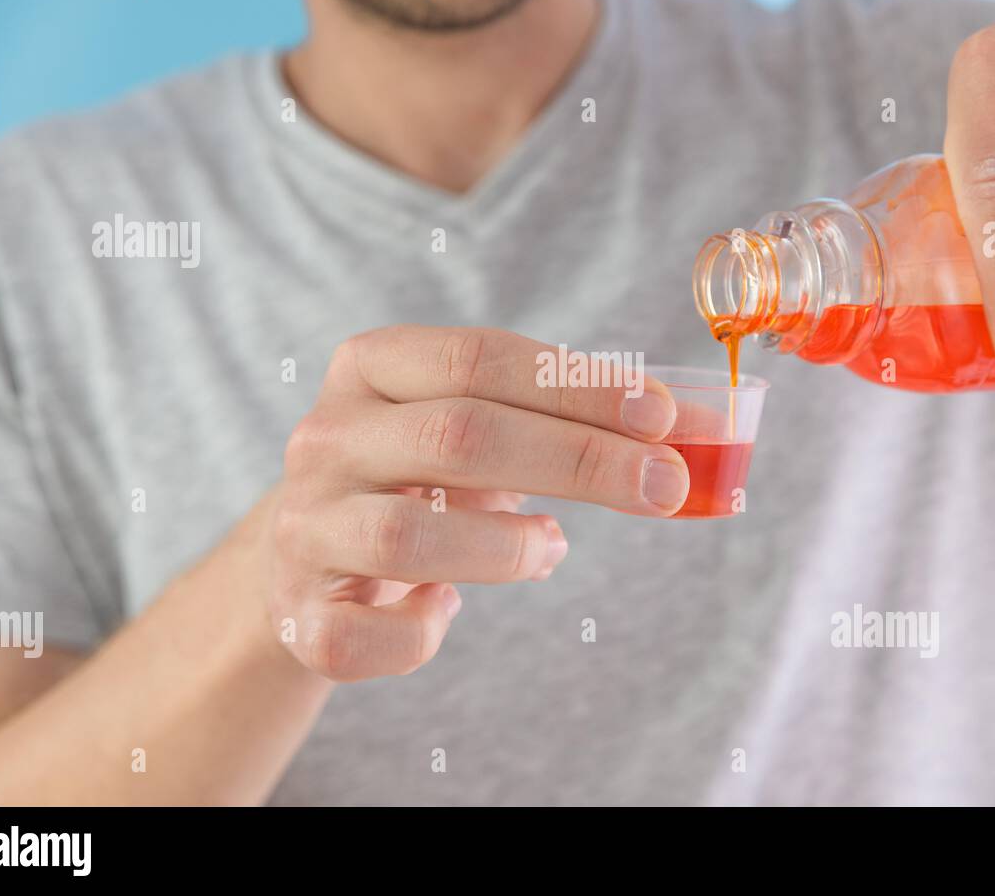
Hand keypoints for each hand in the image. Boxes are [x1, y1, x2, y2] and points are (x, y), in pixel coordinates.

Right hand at [262, 326, 686, 680]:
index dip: (576, 385)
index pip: (476, 359)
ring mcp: (303, 527)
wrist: (312, 550)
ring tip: (552, 547)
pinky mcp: (296, 612)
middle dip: (578, 460)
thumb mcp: (482, 429)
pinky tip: (448, 609)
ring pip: (404, 535)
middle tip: (664, 486)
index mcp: (370, 368)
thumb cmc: (423, 479)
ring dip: (506, 547)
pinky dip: (421, 632)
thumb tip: (698, 432)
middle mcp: (325, 439)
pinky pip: (360, 635)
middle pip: (457, 437)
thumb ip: (569, 423)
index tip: (662, 415)